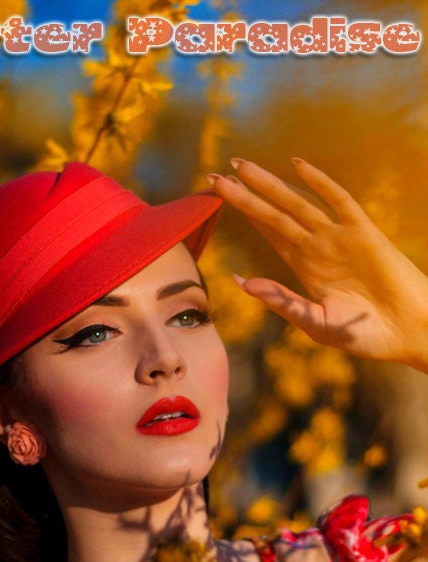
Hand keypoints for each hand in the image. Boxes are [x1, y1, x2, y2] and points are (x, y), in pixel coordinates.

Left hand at [209, 158, 427, 372]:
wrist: (410, 333)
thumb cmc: (364, 335)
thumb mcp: (314, 322)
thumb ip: (280, 301)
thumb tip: (241, 282)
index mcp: (304, 267)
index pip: (267, 233)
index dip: (244, 214)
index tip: (216, 199)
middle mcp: (317, 247)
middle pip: (273, 214)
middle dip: (244, 195)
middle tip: (213, 176)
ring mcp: (339, 237)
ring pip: (296, 204)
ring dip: (269, 185)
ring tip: (240, 166)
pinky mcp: (364, 233)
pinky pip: (339, 201)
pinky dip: (320, 183)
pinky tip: (297, 166)